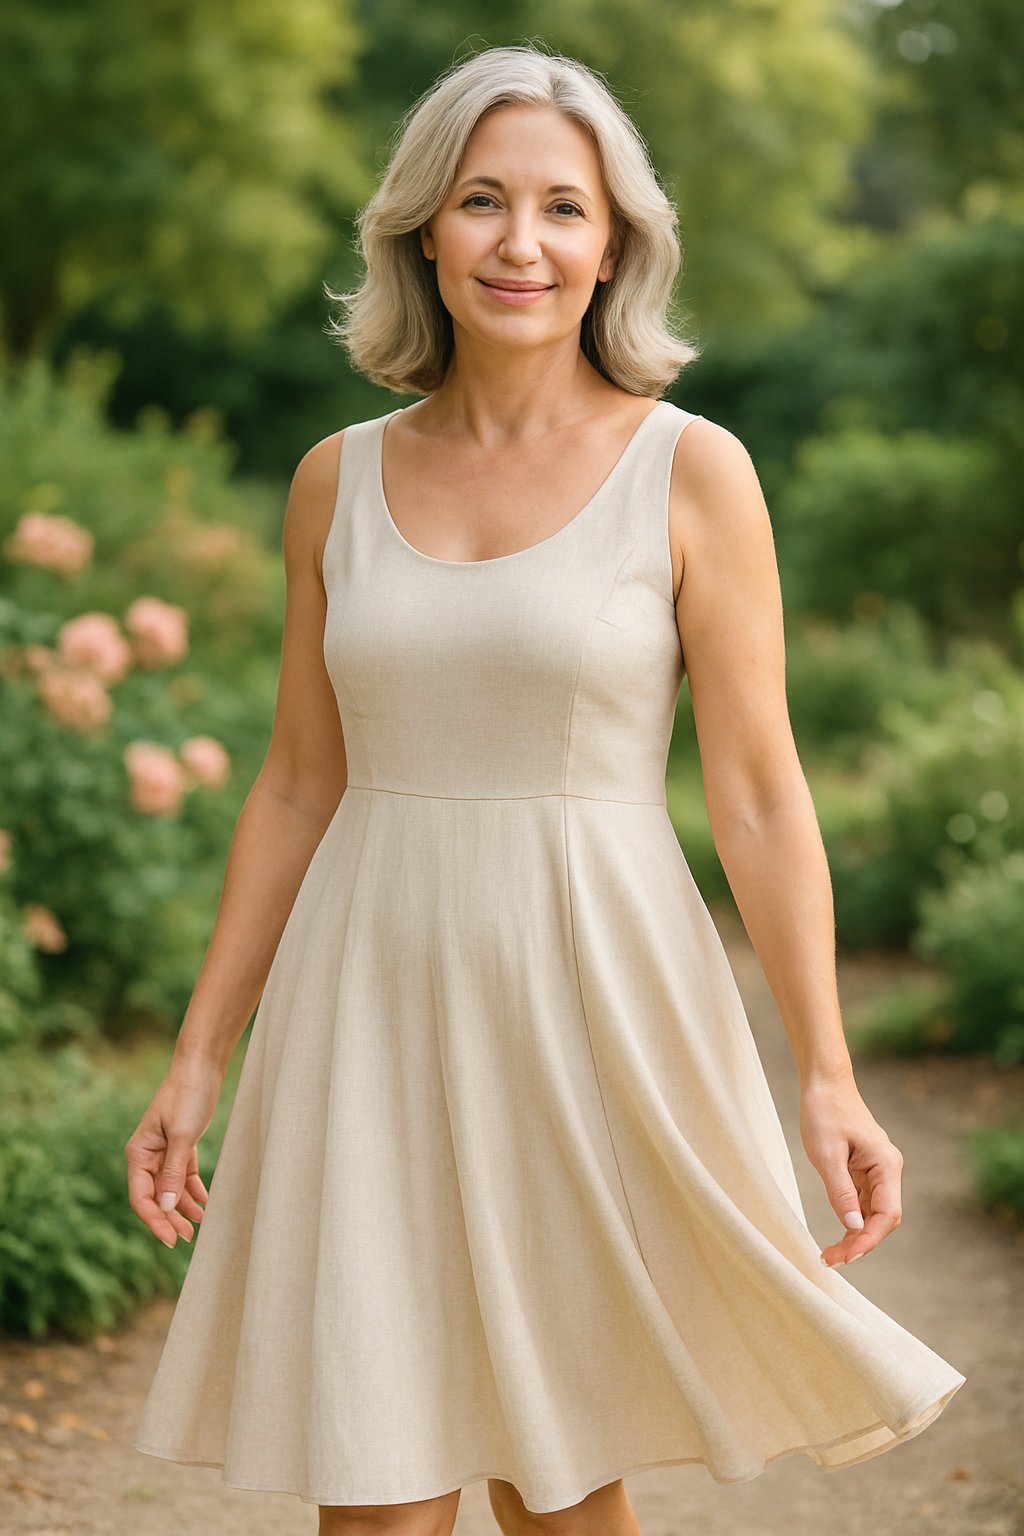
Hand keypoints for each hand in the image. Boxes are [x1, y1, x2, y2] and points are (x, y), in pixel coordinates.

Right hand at [125, 1057, 220, 1248]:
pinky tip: (205, 1204)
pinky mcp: (181, 1145)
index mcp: (139, 1154)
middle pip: (155, 1197)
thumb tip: (164, 1207)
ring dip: (182, 1208)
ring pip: (170, 1189)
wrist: (201, 1066)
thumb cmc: (188, 1096)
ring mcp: (164, 1151)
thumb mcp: (182, 1136)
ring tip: (199, 1225)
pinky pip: (184, 1176)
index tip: (171, 1240)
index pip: (141, 1198)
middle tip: (188, 1238)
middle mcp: (148, 1156)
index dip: (155, 1222)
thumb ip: (173, 1172)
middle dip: (169, 1219)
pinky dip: (193, 1191)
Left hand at [798, 1073, 903, 1267]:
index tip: (846, 1256)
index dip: (868, 1239)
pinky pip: (862, 1202)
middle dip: (860, 1242)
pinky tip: (836, 1234)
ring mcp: (877, 1171)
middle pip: (882, 1219)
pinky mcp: (863, 1170)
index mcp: (886, 1165)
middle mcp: (887, 1170)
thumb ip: (841, 1191)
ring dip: (854, 1235)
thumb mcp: (826, 1154)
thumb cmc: (824, 1112)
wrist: (824, 1083)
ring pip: (872, 1214)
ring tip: (829, 1254)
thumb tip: (852, 1226)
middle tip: (830, 1259)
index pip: (887, 1214)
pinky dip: (850, 1220)